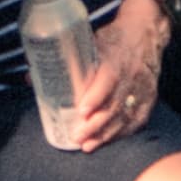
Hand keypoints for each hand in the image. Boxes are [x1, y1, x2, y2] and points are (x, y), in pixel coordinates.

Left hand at [67, 0, 171, 149]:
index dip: (96, 97)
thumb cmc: (112, 38)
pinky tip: (107, 141)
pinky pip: (136, 120)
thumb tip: (31, 78)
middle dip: (95, 124)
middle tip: (77, 137)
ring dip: (106, 134)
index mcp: (116, 57)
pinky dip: (121, 133)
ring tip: (88, 146)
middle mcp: (132, 75)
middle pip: (115, 105)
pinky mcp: (149, 98)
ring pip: (125, 116)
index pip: (109, 79)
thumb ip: (64, 60)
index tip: (81, 111)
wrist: (146, 34)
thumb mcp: (91, 41)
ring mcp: (143, 89)